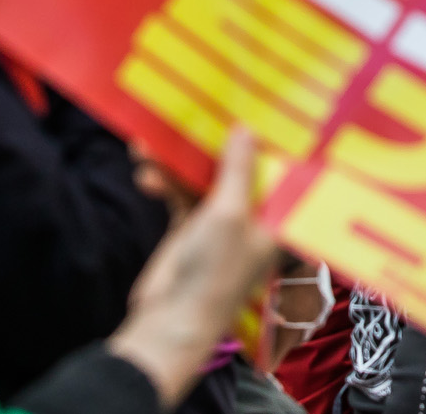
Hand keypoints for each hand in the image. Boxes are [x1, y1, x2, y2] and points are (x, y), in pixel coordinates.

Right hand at [108, 130, 278, 407]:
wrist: (169, 321)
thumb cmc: (213, 271)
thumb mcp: (228, 213)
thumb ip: (236, 169)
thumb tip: (245, 128)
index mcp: (277, 216)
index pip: (281, 168)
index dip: (271, 138)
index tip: (260, 104)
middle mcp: (254, 215)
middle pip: (239, 168)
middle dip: (215, 144)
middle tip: (199, 111)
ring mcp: (221, 221)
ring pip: (204, 177)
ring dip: (178, 162)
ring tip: (150, 143)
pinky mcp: (190, 228)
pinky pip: (180, 193)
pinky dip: (164, 181)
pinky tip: (144, 170)